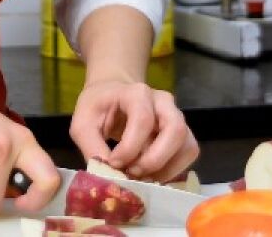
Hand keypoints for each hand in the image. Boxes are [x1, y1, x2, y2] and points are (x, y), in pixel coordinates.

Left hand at [69, 78, 197, 182]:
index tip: (113, 164)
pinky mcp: (181, 133)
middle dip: (154, 160)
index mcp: (137, 93)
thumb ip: (92, 149)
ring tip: (142, 176)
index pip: (142, 120)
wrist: (111, 95)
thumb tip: (109, 178)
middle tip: (133, 173)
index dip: (129, 148)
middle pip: (175, 130)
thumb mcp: (83, 124)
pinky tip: (151, 175)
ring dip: (166, 168)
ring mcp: (176, 116)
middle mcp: (163, 102)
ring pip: (187, 145)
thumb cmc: (97, 107)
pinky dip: (173, 171)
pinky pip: (188, 154)